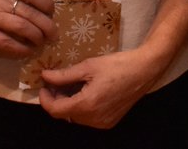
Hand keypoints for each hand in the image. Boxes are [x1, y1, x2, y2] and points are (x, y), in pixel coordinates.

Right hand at [0, 0, 55, 57]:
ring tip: (42, 43)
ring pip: (22, 27)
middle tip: (53, 34)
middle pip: (30, 12)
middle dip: (46, 25)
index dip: (46, 3)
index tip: (52, 14)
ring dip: (37, 37)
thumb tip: (50, 16)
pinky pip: (9, 43)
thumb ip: (24, 1)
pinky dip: (23, 49)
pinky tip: (28, 51)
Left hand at [39, 49, 156, 128]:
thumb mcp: (89, 66)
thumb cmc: (117, 65)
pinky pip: (88, 118)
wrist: (144, 70)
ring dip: (70, 103)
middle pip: (65, 114)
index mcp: (86, 105)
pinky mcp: (109, 122)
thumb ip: (65, 75)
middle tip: (58, 81)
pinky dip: (83, 107)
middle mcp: (92, 120)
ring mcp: (102, 123)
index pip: (55, 110)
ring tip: (73, 85)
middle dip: (58, 98)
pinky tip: (87, 91)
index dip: (45, 99)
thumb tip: (45, 76)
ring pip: (76, 117)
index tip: (43, 86)